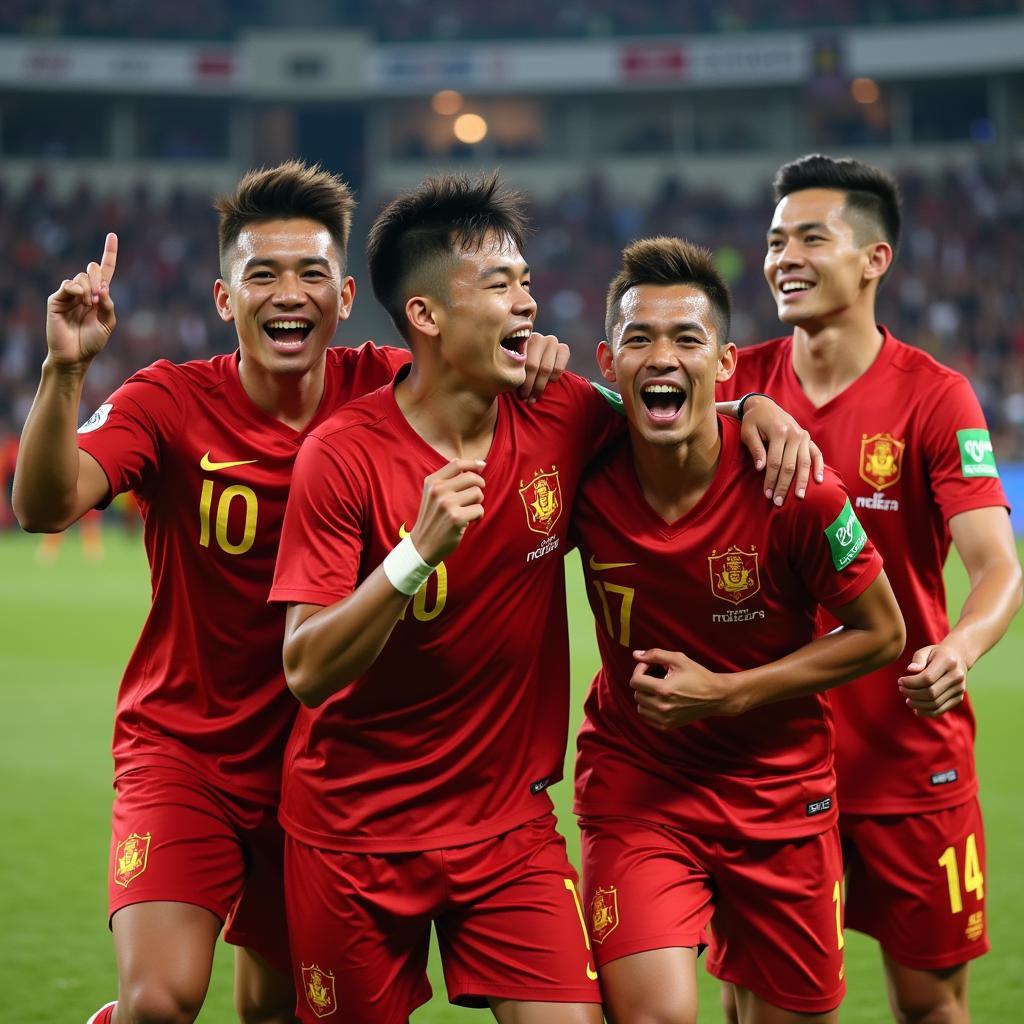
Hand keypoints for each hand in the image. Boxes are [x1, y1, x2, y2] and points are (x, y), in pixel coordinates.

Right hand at [46, 232, 117, 369]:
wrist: (75, 355)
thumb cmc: (92, 342)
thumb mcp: (108, 323)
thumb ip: (109, 305)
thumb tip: (104, 287)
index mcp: (98, 295)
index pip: (105, 270)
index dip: (109, 253)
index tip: (112, 235)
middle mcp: (84, 291)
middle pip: (92, 268)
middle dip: (98, 278)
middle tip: (98, 298)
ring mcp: (70, 293)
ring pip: (81, 276)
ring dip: (89, 290)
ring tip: (89, 306)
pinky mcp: (57, 298)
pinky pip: (69, 284)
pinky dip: (78, 290)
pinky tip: (81, 301)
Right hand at [410, 459, 485, 564]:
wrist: (423, 545)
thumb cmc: (433, 518)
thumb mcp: (432, 494)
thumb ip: (447, 478)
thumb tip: (467, 461)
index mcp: (432, 482)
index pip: (457, 464)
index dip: (473, 463)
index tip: (482, 465)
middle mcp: (438, 491)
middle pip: (471, 477)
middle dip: (479, 486)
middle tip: (475, 496)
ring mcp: (447, 504)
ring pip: (477, 493)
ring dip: (477, 503)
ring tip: (468, 510)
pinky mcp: (456, 518)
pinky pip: (479, 510)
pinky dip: (478, 516)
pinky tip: (468, 521)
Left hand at [517, 332, 568, 403]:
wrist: (541, 361)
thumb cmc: (520, 367)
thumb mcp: (513, 366)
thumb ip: (511, 369)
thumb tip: (506, 383)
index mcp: (520, 339)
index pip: (520, 363)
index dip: (521, 382)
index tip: (520, 396)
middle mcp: (536, 337)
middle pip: (533, 367)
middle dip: (530, 387)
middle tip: (526, 400)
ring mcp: (551, 341)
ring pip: (546, 369)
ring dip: (540, 387)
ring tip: (534, 398)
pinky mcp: (563, 348)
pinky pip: (559, 368)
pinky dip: (554, 378)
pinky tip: (549, 383)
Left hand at [630, 648, 738, 729]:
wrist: (716, 696)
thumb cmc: (698, 676)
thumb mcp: (678, 659)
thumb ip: (655, 655)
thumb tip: (636, 654)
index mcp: (663, 689)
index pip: (635, 681)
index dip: (639, 670)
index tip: (649, 666)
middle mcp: (662, 706)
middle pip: (636, 693)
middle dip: (643, 682)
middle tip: (655, 675)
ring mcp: (664, 719)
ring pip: (640, 707)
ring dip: (644, 696)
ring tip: (657, 688)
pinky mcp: (667, 726)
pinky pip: (647, 718)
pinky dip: (649, 708)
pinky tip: (659, 699)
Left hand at [739, 394, 823, 504]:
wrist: (764, 406)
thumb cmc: (753, 421)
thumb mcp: (748, 432)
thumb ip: (755, 449)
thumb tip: (761, 468)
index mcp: (779, 432)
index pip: (775, 462)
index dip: (771, 480)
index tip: (767, 494)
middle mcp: (794, 434)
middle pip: (790, 465)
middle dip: (784, 485)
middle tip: (779, 502)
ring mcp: (804, 436)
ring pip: (804, 462)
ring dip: (802, 481)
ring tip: (799, 497)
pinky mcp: (808, 438)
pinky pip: (817, 454)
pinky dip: (819, 467)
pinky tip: (819, 481)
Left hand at [898, 642, 966, 716]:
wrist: (958, 658)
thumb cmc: (936, 654)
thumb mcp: (925, 651)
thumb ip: (917, 659)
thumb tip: (910, 670)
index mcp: (948, 662)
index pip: (927, 678)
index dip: (911, 682)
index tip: (900, 681)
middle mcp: (957, 676)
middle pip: (931, 692)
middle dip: (912, 694)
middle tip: (902, 690)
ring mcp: (960, 689)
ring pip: (935, 703)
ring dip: (917, 704)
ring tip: (907, 700)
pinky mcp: (958, 698)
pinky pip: (941, 710)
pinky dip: (926, 712)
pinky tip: (916, 708)